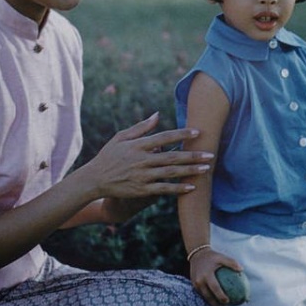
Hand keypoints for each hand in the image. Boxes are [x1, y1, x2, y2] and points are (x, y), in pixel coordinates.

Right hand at [84, 113, 212, 201]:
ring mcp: (142, 176)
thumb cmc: (108, 156)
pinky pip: (163, 189)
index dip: (181, 135)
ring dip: (190, 171)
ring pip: (170, 173)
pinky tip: (191, 187)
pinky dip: (177, 188)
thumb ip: (141, 127)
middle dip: (192, 155)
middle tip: (210, 153)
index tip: (198, 132)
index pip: (164, 137)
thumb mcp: (121, 138)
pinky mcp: (141, 190)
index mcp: (138, 145)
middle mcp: (141, 160)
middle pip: (172, 156)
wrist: (94, 179)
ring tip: (206, 169)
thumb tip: (158, 115)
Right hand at [189, 248, 242, 305]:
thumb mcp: (222, 257)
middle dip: (216, 304)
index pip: (215, 288)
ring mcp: (195, 284)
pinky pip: (202, 294)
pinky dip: (208, 298)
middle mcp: (199, 281)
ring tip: (220, 305)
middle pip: (208, 297)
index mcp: (206, 275)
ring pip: (204, 297)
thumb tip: (242, 270)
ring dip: (211, 303)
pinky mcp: (193, 285)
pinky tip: (215, 299)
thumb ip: (232, 263)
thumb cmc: (212, 256)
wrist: (197, 254)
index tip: (228, 301)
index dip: (221, 297)